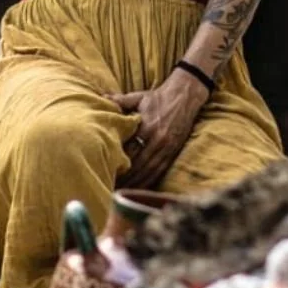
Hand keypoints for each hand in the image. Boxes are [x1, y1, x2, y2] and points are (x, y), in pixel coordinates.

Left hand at [106, 70, 206, 189]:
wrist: (185, 96)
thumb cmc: (159, 97)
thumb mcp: (139, 97)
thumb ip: (120, 100)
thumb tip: (102, 98)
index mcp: (147, 127)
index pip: (129, 150)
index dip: (117, 162)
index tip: (106, 169)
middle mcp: (158, 140)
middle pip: (138, 164)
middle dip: (125, 177)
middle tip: (111, 185)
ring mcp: (167, 147)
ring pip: (149, 170)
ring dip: (136, 182)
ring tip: (122, 191)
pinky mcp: (173, 152)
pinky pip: (160, 170)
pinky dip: (149, 180)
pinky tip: (139, 187)